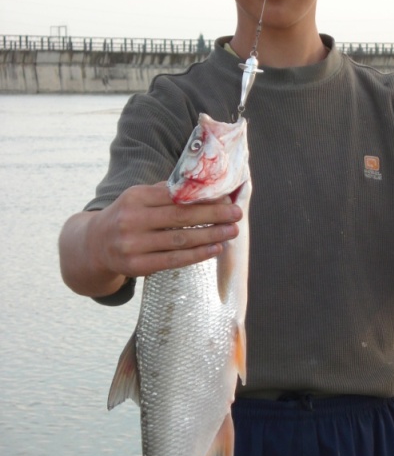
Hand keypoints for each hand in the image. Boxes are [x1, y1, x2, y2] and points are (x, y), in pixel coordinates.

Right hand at [89, 181, 241, 279]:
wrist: (94, 245)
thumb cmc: (127, 216)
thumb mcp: (138, 198)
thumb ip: (166, 193)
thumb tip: (206, 188)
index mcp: (135, 197)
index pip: (175, 195)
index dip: (203, 197)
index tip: (227, 197)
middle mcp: (131, 220)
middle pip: (181, 216)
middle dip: (213, 215)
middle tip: (236, 214)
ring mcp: (133, 245)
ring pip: (180, 240)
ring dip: (211, 236)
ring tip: (231, 232)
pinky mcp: (137, 266)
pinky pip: (174, 260)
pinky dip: (198, 255)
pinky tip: (215, 249)